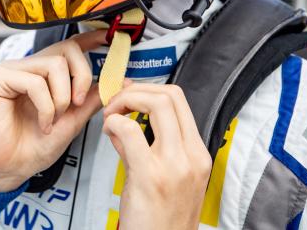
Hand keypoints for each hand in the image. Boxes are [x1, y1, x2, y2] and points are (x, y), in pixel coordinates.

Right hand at [0, 31, 105, 191]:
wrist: (9, 169)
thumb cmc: (33, 147)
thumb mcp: (72, 122)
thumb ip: (92, 100)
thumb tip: (119, 82)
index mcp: (46, 75)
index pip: (68, 47)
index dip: (89, 38)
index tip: (107, 37)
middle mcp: (30, 67)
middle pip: (67, 49)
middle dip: (82, 76)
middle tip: (78, 103)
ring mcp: (13, 70)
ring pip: (54, 64)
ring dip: (62, 98)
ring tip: (53, 120)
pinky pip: (35, 81)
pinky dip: (45, 107)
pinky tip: (42, 123)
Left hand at [103, 83, 211, 229]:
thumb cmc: (160, 221)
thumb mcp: (165, 178)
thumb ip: (145, 147)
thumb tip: (124, 122)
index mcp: (198, 155)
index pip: (180, 101)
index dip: (150, 90)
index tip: (130, 98)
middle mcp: (191, 157)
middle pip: (170, 95)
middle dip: (137, 90)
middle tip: (117, 104)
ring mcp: (174, 165)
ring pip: (156, 103)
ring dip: (125, 100)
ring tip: (111, 116)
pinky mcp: (150, 176)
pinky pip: (129, 130)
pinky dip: (114, 122)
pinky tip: (108, 131)